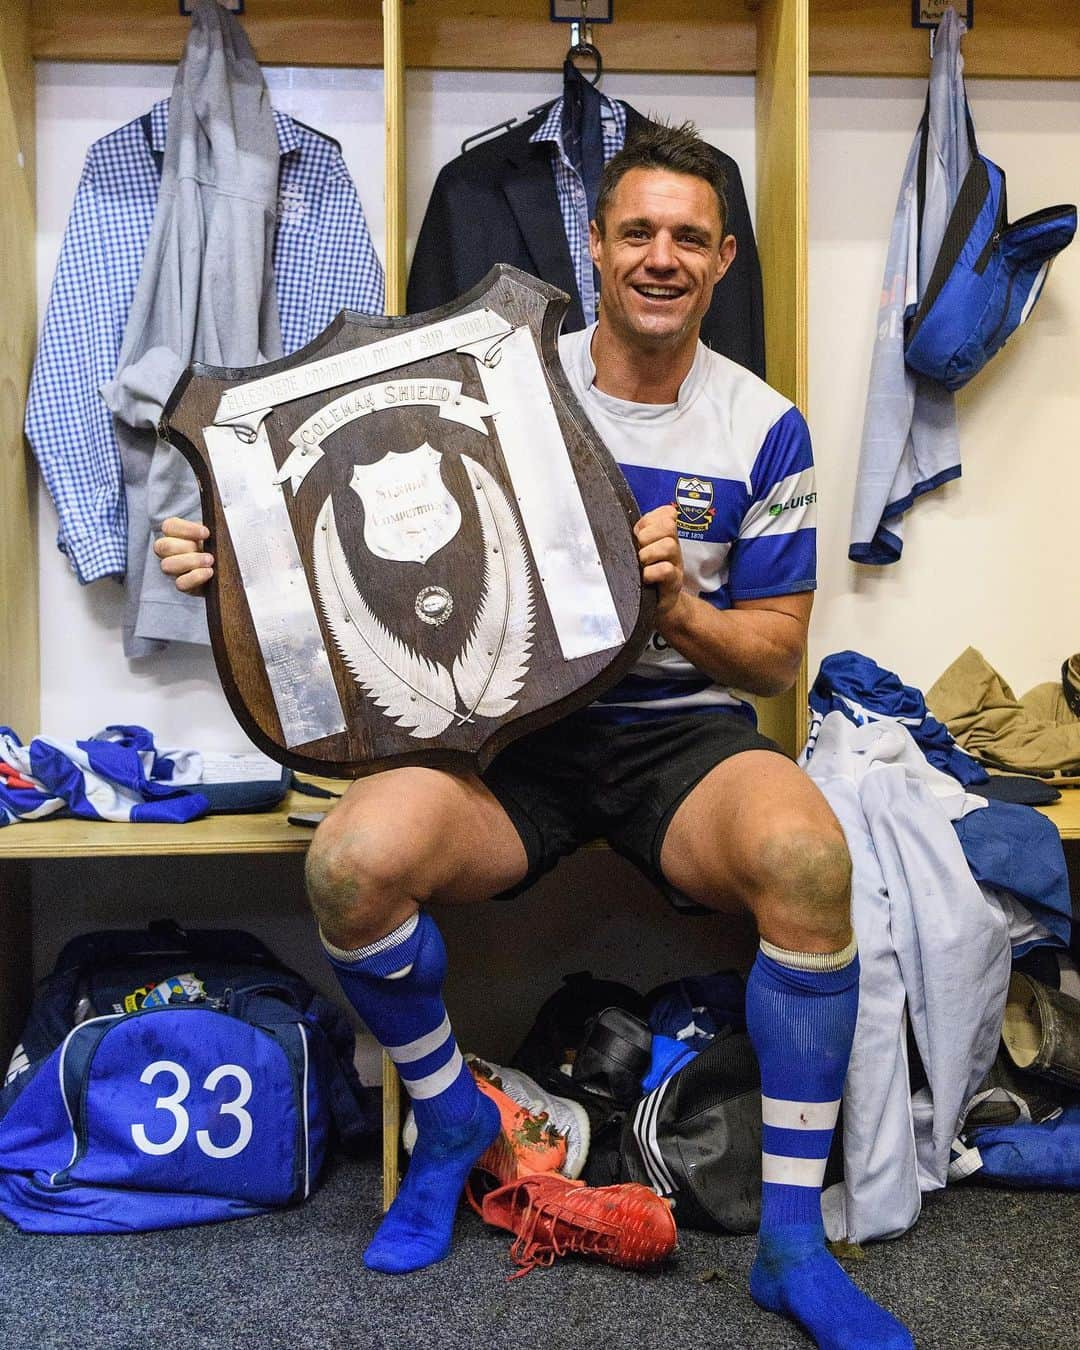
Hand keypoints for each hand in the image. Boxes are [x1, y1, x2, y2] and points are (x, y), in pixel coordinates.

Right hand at [153, 516, 213, 592]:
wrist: (228, 568)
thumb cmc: (218, 547)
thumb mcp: (215, 534)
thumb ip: (211, 528)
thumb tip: (215, 526)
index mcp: (176, 534)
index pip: (169, 526)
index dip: (186, 529)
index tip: (206, 533)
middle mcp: (170, 551)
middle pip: (163, 546)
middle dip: (187, 547)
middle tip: (208, 551)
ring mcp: (174, 569)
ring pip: (167, 565)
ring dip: (190, 562)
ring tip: (210, 561)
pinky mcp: (183, 584)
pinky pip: (180, 584)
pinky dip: (195, 577)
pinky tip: (209, 572)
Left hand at [634, 504, 684, 618]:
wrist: (657, 604)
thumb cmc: (645, 574)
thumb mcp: (641, 549)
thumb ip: (639, 533)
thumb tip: (634, 524)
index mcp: (665, 536)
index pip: (666, 513)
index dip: (649, 521)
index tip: (638, 534)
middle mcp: (673, 546)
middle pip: (668, 526)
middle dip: (647, 535)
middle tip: (638, 550)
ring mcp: (676, 564)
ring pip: (668, 546)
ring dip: (649, 554)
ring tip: (641, 564)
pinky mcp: (674, 583)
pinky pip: (666, 570)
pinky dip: (652, 572)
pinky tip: (645, 578)